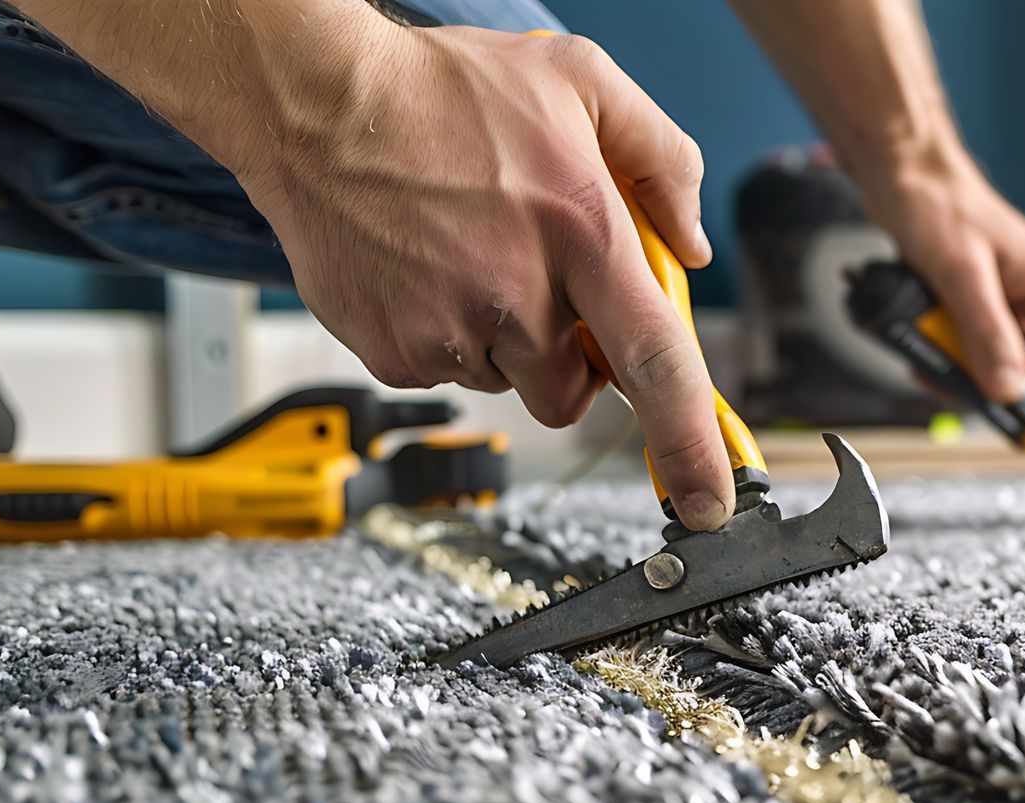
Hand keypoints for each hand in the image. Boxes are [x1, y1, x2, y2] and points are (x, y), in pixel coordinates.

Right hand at [214, 20, 733, 529]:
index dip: (692, 443)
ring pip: (509, 382)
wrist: (315, 101)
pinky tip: (426, 269)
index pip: (656, 361)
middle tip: (544, 290)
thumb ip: (660, 157)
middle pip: (573, 393)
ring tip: (471, 255)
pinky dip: (447, 336)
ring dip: (505, 341)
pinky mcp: (392, 350)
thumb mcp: (581, 79)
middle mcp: (516, 291)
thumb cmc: (446, 89)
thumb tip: (692, 245)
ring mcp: (447, 328)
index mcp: (580, 230)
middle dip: (572, 363)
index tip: (710, 500)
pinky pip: (447, 374)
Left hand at [855, 148, 1024, 501]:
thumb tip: (1011, 393)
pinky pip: (972, 360)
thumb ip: (985, 333)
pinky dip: (944, 357)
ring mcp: (1016, 313)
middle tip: (945, 365)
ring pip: (996, 377)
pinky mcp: (988, 315)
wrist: (905, 174)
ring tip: (922, 331)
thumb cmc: (939, 206)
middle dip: (987, 389)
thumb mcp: (958, 272)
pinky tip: (920, 332)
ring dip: (956, 370)